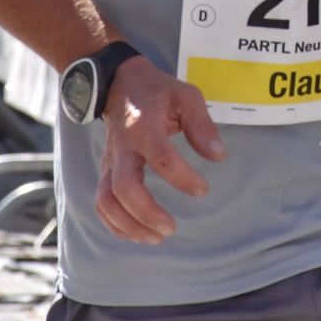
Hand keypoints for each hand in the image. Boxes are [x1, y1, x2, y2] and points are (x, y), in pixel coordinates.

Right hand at [96, 55, 226, 244]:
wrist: (119, 83)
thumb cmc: (158, 91)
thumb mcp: (186, 96)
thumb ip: (202, 126)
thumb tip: (218, 156)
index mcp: (144, 126)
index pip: (161, 158)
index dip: (183, 179)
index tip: (202, 189)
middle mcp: (122, 147)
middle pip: (124, 187)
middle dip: (146, 213)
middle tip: (171, 227)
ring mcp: (110, 160)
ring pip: (107, 200)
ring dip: (128, 224)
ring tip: (156, 237)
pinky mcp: (106, 170)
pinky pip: (101, 203)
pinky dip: (115, 224)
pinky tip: (138, 233)